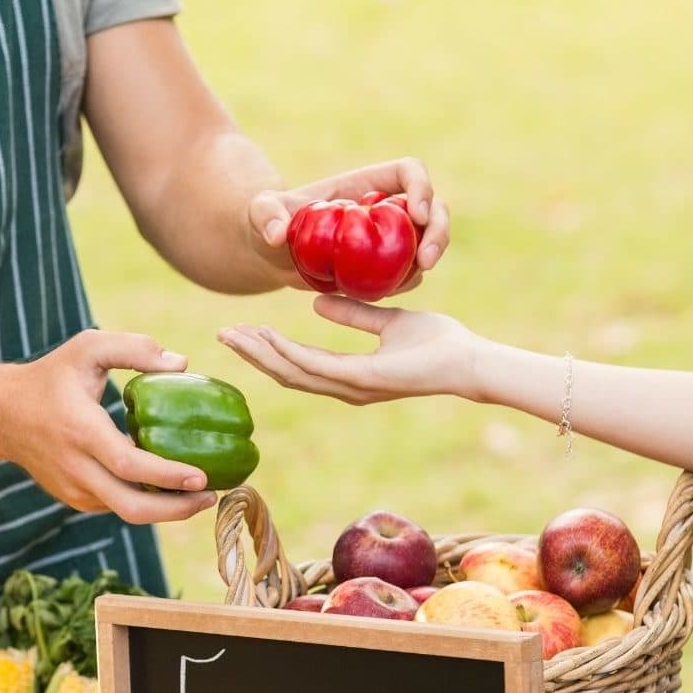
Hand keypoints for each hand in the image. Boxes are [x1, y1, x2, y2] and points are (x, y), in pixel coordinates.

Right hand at [3, 331, 217, 524]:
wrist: (2, 415)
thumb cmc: (51, 377)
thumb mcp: (88, 348)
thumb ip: (134, 348)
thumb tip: (182, 365)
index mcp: (81, 431)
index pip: (129, 464)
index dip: (168, 476)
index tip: (202, 477)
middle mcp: (76, 468)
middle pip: (131, 506)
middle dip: (176, 510)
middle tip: (210, 496)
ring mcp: (74, 489)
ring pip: (127, 511)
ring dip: (165, 509)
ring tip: (198, 494)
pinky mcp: (75, 500)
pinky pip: (117, 505)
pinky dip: (145, 501)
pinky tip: (169, 488)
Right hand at [217, 295, 480, 404]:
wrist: (469, 361)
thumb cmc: (438, 344)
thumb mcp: (389, 321)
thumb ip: (354, 315)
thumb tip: (317, 303)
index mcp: (348, 377)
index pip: (297, 365)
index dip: (266, 350)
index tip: (242, 330)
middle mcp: (344, 389)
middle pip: (285, 373)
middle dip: (252, 354)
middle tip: (222, 333)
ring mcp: (352, 388)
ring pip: (293, 372)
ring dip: (261, 353)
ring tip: (235, 334)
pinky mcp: (363, 381)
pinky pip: (316, 365)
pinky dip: (288, 351)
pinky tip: (269, 335)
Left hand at [248, 158, 450, 291]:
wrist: (270, 252)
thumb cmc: (267, 222)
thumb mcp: (260, 213)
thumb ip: (266, 216)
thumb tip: (278, 235)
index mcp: (367, 184)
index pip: (409, 172)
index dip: (421, 187)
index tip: (415, 213)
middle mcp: (385, 207)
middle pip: (432, 207)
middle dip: (438, 231)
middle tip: (426, 260)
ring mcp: (387, 237)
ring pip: (427, 241)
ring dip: (429, 259)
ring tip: (410, 280)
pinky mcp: (382, 266)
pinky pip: (407, 272)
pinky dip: (406, 282)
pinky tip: (388, 294)